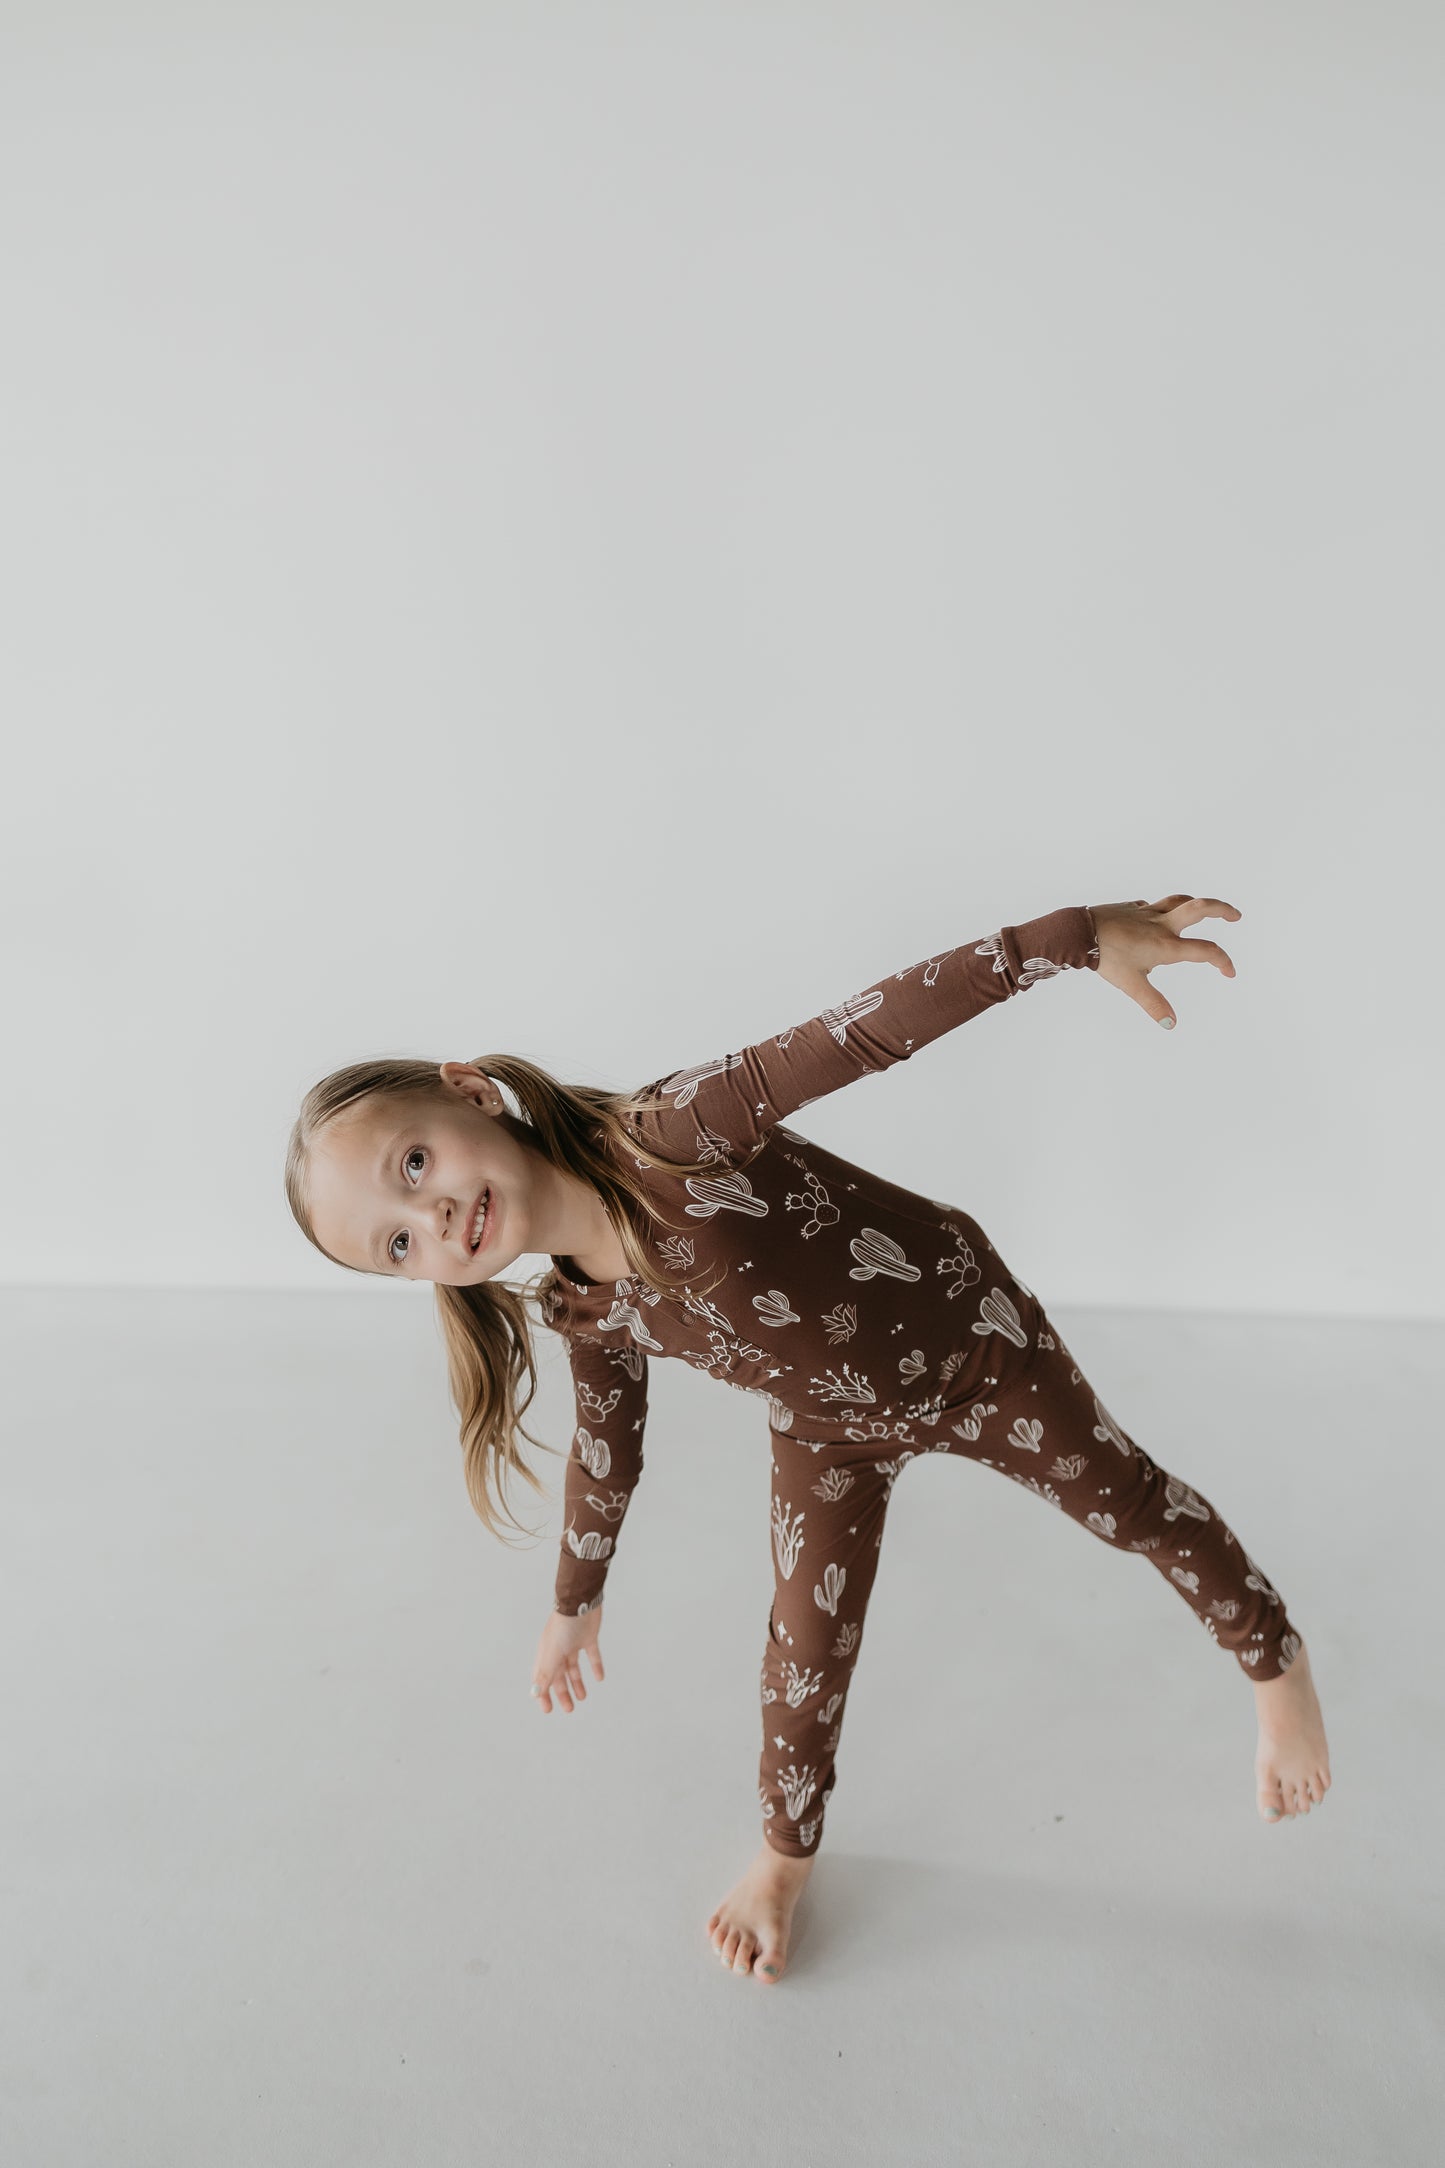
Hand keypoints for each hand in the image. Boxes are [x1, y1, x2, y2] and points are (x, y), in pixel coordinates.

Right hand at [531, 1601, 603, 1713]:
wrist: (580, 1602)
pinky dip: (595, 1666)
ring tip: (583, 1697)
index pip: (542, 1679)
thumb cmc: (562, 1627)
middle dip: (563, 1693)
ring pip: (573, 1668)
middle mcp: (558, 1650)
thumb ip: (544, 1674)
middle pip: (559, 1676)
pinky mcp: (588, 1637)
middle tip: (570, 1709)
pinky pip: (592, 1655)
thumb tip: (534, 1694)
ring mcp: (573, 1643)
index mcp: (546, 1654)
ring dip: (577, 1682)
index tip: (548, 1710)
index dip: (544, 1694)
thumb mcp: (552, 1654)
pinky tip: (600, 1678)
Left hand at [1088, 895, 1240, 1028]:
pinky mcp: (1132, 908)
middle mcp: (1162, 925)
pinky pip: (1153, 905)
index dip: (1223, 961)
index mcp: (1167, 945)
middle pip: (1200, 907)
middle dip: (1223, 909)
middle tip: (1236, 916)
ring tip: (1206, 909)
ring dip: (1196, 903)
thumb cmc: (1107, 958)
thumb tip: (1171, 1024)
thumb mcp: (1132, 985)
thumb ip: (1153, 1004)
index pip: (1206, 950)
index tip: (1229, 972)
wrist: (1080, 932)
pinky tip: (1157, 917)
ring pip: (1179, 900)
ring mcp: (1147, 913)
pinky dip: (1162, 910)